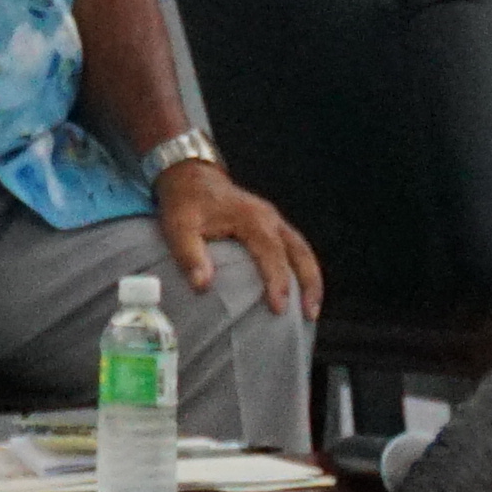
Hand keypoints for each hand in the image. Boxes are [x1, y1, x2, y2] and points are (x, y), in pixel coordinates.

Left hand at [150, 151, 324, 318]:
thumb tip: (203, 286)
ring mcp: (274, 221)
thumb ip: (190, 255)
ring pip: (303, 251)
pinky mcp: (272, 226)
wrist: (191, 176)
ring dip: (311, 280)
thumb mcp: (179, 228)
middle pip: (300, 251)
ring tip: (312, 311)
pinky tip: (301, 294)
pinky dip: (303, 271)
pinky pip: (296, 249)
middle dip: (309, 284)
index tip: (279, 308)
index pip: (272, 252)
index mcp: (250, 218)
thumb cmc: (185, 203)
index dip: (277, 281)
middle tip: (311, 315)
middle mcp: (270, 218)